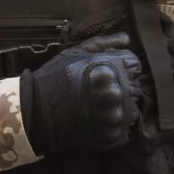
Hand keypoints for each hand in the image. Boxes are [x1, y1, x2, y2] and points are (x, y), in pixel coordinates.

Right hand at [20, 33, 140, 156]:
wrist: (38, 111)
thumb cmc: (56, 78)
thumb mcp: (76, 52)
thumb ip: (104, 43)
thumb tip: (126, 38)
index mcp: (112, 68)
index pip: (135, 65)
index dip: (123, 68)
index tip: (109, 74)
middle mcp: (118, 91)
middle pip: (135, 87)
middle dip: (121, 88)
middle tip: (99, 93)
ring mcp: (116, 115)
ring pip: (133, 109)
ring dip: (121, 108)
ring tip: (98, 107)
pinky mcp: (113, 135)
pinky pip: (125, 129)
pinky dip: (115, 126)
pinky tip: (98, 120)